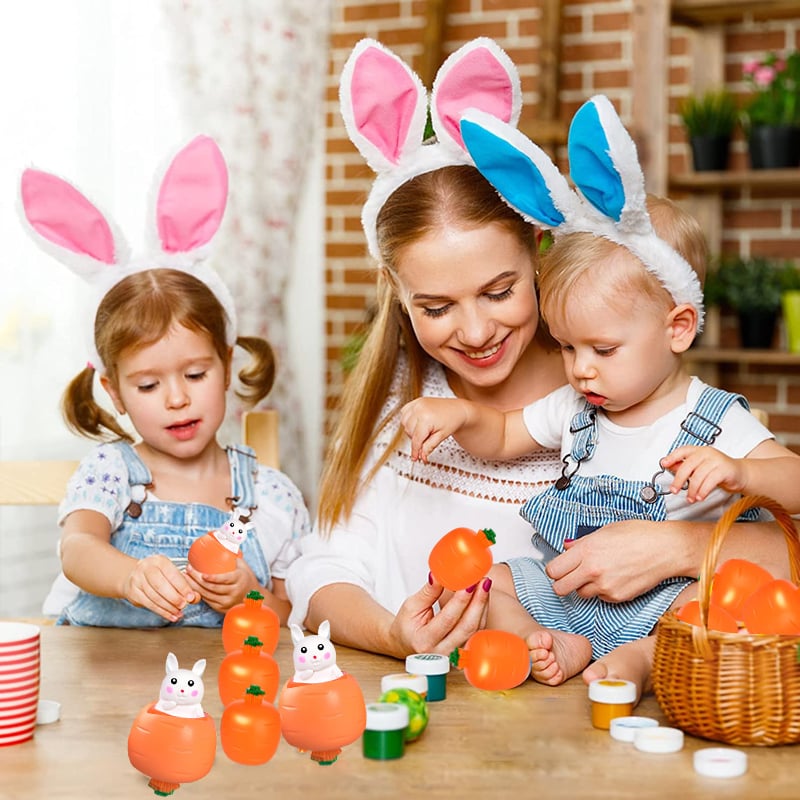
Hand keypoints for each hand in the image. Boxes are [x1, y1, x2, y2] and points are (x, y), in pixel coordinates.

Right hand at [122, 554, 197, 621]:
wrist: (134, 575)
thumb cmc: (159, 574)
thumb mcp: (172, 574)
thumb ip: (185, 585)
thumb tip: (195, 598)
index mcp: (159, 560)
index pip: (172, 574)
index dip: (182, 587)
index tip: (191, 597)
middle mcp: (146, 568)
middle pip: (161, 586)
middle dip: (174, 598)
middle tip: (184, 606)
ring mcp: (137, 580)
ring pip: (154, 597)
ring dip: (168, 607)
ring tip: (179, 613)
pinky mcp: (133, 592)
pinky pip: (148, 604)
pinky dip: (162, 612)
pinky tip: (171, 616)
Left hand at [184, 558, 259, 613]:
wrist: (255, 597)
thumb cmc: (246, 578)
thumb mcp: (243, 566)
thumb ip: (233, 556)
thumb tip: (222, 541)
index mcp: (239, 579)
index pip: (224, 579)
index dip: (212, 578)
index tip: (202, 574)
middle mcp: (234, 591)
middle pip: (212, 587)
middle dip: (197, 579)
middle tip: (189, 569)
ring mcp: (227, 602)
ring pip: (207, 595)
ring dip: (194, 586)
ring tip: (186, 577)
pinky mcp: (222, 608)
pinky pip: (207, 601)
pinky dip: (198, 594)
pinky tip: (191, 587)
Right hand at [387, 573, 490, 655]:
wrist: (406, 644)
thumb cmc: (407, 626)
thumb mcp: (411, 606)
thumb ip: (428, 591)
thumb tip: (440, 574)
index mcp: (424, 641)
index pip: (447, 619)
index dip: (460, 600)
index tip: (469, 582)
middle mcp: (442, 652)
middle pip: (467, 626)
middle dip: (478, 601)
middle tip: (483, 581)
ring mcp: (455, 654)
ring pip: (476, 629)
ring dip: (482, 605)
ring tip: (484, 584)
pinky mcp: (463, 651)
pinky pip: (477, 631)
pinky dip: (481, 612)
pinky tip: (482, 597)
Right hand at [399, 398, 468, 461]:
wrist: (458, 409)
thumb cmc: (453, 420)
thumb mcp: (442, 436)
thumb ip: (429, 447)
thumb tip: (422, 456)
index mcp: (426, 418)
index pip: (416, 439)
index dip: (415, 450)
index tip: (415, 458)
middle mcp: (419, 409)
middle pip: (409, 431)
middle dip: (416, 439)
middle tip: (427, 439)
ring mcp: (417, 404)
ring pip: (404, 423)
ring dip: (411, 430)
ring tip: (424, 430)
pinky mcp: (416, 401)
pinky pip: (404, 413)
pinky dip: (408, 419)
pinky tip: (416, 422)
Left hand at [545, 520, 679, 602]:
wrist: (666, 549)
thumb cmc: (639, 535)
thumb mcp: (604, 530)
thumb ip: (581, 543)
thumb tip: (567, 547)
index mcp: (587, 550)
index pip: (554, 570)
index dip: (554, 570)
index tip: (559, 568)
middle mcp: (593, 570)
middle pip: (560, 588)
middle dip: (562, 583)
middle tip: (570, 576)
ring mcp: (605, 586)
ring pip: (580, 594)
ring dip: (584, 586)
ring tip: (599, 573)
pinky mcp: (617, 597)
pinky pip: (600, 598)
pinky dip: (602, 591)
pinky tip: (614, 577)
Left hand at [660, 445, 745, 501]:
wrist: (740, 474)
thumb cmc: (718, 470)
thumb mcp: (700, 467)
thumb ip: (685, 467)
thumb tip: (670, 467)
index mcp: (698, 451)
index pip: (682, 451)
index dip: (672, 457)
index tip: (664, 464)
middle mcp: (706, 453)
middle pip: (687, 465)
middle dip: (679, 480)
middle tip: (674, 490)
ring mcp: (716, 460)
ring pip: (698, 476)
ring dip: (692, 490)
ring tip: (690, 498)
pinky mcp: (724, 470)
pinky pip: (710, 482)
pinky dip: (702, 491)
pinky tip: (699, 497)